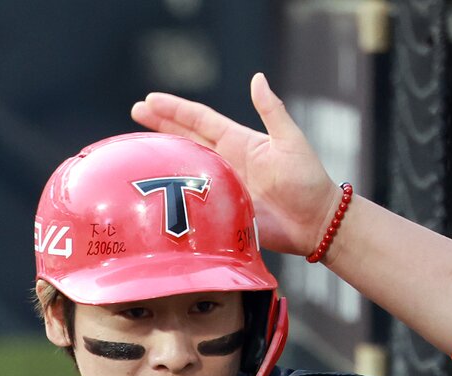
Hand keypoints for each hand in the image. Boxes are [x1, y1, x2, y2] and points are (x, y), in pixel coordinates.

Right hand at [131, 73, 339, 256]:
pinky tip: (156, 191)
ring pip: (185, 167)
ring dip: (164, 155)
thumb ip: (272, 111)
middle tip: (135, 112)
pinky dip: (174, 195)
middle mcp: (226, 161)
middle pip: (186, 139)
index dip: (175, 109)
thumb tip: (257, 78)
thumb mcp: (290, 141)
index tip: (150, 99)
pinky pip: (193, 201)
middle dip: (161, 125)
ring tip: (138, 145)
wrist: (316, 222)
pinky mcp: (222, 211)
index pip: (200, 121)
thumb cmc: (308, 180)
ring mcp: (222, 186)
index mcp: (239, 142)